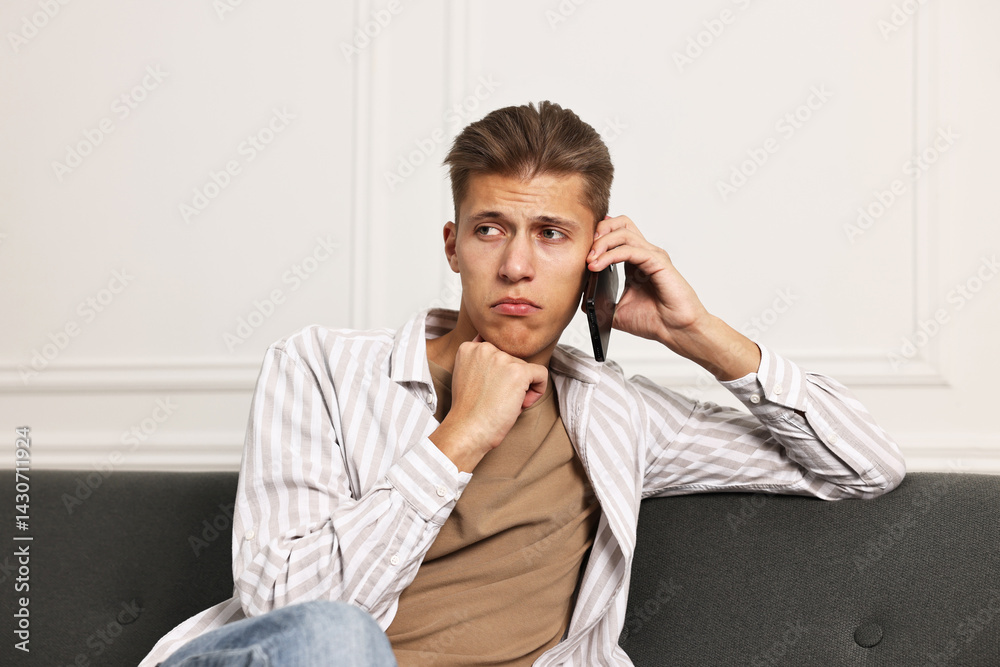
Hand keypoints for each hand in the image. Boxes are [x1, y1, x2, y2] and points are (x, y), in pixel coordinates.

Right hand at [429, 334, 547, 471]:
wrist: (467, 430)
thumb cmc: (469, 412)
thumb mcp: (468, 378)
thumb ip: (483, 363)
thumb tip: (508, 362)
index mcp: (469, 348)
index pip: (497, 352)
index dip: (498, 374)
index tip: (491, 391)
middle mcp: (484, 348)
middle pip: (513, 360)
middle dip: (511, 381)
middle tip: (499, 401)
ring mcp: (501, 358)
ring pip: (526, 369)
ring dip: (522, 388)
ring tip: (506, 405)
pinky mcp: (518, 371)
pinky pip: (541, 374)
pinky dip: (538, 389)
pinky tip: (523, 403)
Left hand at [584, 215, 707, 350]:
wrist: (676, 332)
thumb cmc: (654, 321)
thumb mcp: (615, 311)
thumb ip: (599, 300)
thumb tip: (580, 295)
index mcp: (635, 262)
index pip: (616, 234)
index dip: (597, 237)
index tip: (582, 253)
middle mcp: (645, 254)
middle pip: (621, 223)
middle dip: (599, 230)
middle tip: (586, 251)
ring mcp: (652, 256)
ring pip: (623, 232)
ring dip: (602, 243)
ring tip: (590, 261)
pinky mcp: (658, 262)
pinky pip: (631, 250)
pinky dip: (611, 255)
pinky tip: (598, 266)